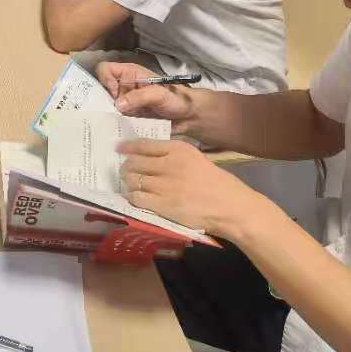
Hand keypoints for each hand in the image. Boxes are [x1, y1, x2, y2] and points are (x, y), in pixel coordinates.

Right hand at [96, 60, 199, 123]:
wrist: (187, 116)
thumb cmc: (175, 98)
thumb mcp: (158, 95)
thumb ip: (139, 97)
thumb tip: (118, 105)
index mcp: (129, 74)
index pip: (105, 69)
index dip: (105, 80)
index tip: (114, 94)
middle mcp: (124, 86)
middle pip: (101, 89)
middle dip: (103, 101)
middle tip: (111, 113)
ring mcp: (125, 102)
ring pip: (106, 105)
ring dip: (109, 114)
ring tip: (114, 124)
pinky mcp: (128, 116)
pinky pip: (115, 118)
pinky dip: (115, 124)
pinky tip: (118, 131)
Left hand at [118, 139, 278, 241]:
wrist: (230, 206)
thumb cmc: (216, 182)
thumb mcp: (195, 158)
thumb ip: (173, 155)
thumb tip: (148, 155)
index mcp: (178, 150)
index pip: (144, 145)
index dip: (128, 146)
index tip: (119, 148)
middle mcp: (169, 164)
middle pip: (135, 162)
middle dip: (126, 166)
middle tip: (124, 170)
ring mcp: (164, 185)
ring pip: (133, 180)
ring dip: (127, 182)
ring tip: (128, 184)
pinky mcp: (163, 205)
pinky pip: (137, 198)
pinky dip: (132, 196)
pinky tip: (134, 197)